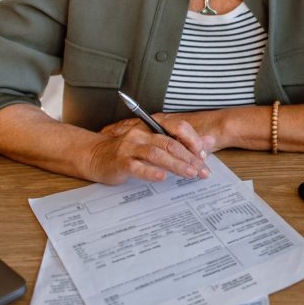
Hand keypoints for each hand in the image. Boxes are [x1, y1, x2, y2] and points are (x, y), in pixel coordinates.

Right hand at [91, 117, 215, 183]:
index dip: (193, 141)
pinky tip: (162, 177)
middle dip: (189, 158)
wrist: (95, 156)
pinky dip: (151, 172)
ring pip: (157, 154)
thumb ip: (179, 143)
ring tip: (190, 174)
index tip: (204, 156)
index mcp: (151, 127)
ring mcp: (130, 147)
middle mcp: (141, 134)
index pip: (178, 128)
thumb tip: (208, 142)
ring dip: (176, 165)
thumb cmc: (127, 151)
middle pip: (170, 143)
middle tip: (203, 170)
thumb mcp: (154, 144)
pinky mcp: (120, 161)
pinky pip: (137, 167)